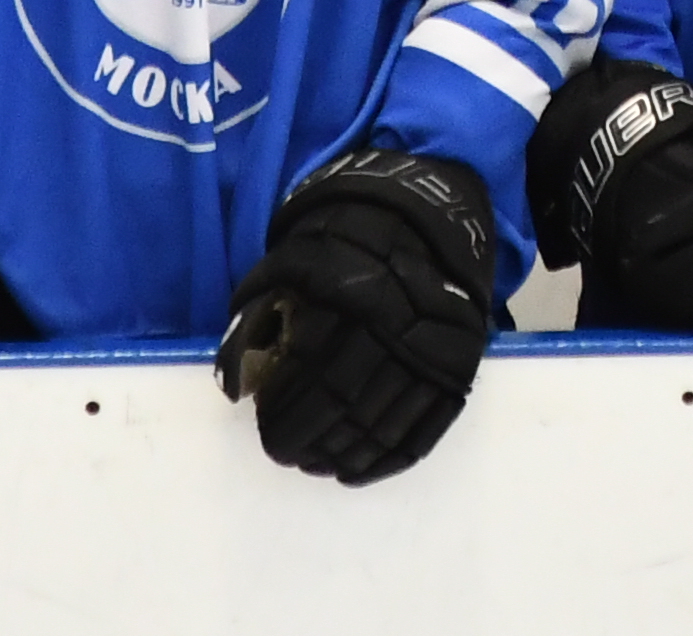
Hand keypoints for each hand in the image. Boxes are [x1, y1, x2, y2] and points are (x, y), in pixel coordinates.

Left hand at [222, 148, 497, 482]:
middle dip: (307, 437)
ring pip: (383, 423)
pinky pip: (424, 430)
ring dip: (342, 454)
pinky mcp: (459, 369)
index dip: (283, 408)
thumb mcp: (298, 257)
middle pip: (346, 403)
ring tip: (315, 463)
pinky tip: (355, 471)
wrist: (434, 221)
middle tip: (284, 452)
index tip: (264, 427)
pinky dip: (387, 460)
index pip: (311, 369)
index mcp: (353, 293)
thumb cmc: (352, 242)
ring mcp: (435, 351)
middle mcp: (398, 325)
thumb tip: (233, 384)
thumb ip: (260, 312)